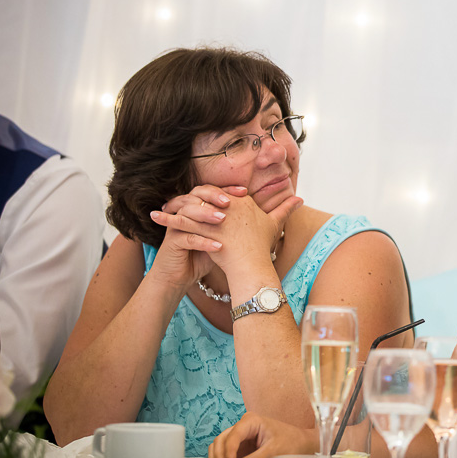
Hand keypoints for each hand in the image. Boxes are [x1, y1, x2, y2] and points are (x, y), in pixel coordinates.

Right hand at [146, 185, 247, 293]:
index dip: (227, 190)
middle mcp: (185, 213)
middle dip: (213, 196)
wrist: (180, 275)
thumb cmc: (203, 254)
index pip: (211, 191)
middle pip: (197, 195)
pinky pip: (186, 238)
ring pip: (188, 213)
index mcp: (197, 208)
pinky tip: (218, 245)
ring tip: (223, 219)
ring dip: (206, 214)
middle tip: (229, 202)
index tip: (244, 192)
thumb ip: (234, 225)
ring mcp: (176, 227)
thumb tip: (260, 215)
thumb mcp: (220, 237)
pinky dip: (202, 241)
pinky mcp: (171, 242)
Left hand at [150, 186, 301, 279]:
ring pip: (190, 206)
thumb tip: (301, 199)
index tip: (194, 199)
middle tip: (172, 202)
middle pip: (202, 196)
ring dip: (171, 207)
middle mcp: (228, 205)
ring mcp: (216, 216)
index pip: (219, 192)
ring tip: (158, 210)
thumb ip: (286, 210)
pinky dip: (168, 218)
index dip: (205, 196)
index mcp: (242, 201)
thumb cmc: (262, 247)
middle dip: (185, 198)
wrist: (253, 265)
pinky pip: (183, 220)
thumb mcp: (274, 225)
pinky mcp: (206, 229)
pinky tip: (155, 218)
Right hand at [207, 412, 316, 457]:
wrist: (300, 443)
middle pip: (221, 440)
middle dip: (219, 457)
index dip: (228, 453)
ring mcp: (240, 436)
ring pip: (219, 445)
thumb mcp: (273, 452)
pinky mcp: (240, 446)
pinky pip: (224, 452)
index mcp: (251, 421)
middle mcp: (243, 426)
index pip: (233, 436)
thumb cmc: (291, 442)